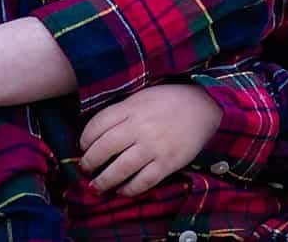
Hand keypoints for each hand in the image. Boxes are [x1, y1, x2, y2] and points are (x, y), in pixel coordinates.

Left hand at [79, 83, 223, 195]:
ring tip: (96, 186)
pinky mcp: (168, 163)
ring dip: (104, 180)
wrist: (205, 106)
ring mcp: (154, 146)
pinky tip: (122, 191)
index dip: (85, 139)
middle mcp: (140, 127)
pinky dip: (129, 189)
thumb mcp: (141, 97)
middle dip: (89, 162)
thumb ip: (121, 111)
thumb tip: (98, 132)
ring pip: (120, 169)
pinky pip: (144, 181)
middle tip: (84, 169)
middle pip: (104, 148)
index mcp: (131, 107)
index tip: (82, 147)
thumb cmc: (169, 100)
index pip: (97, 125)